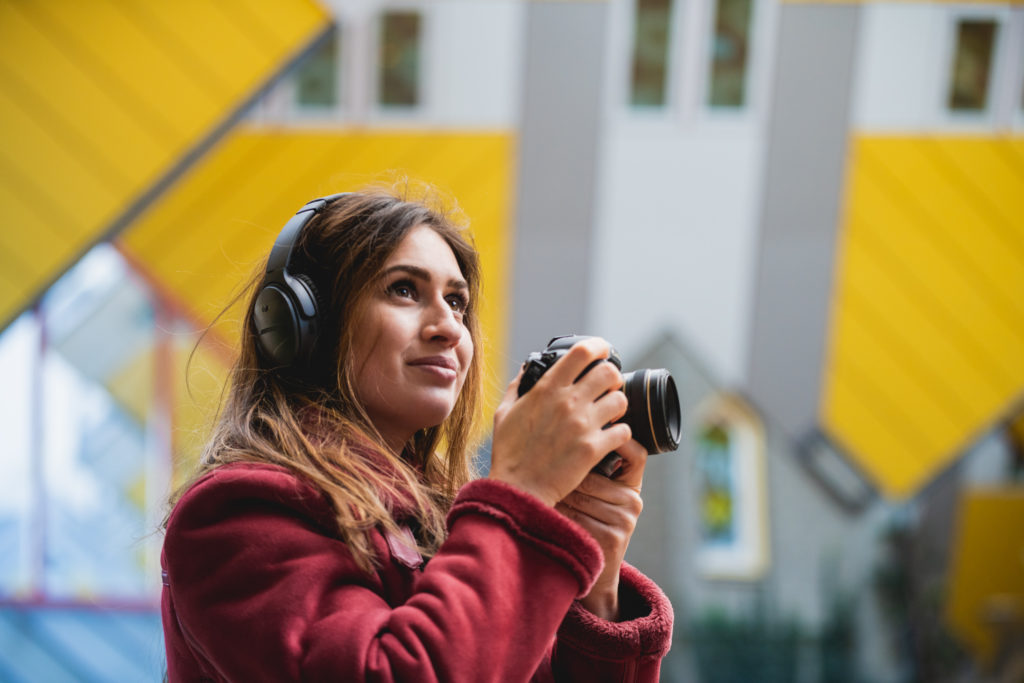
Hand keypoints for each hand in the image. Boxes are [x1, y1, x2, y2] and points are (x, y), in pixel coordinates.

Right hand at [489, 338, 631, 506]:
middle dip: (612, 377)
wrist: (519, 490)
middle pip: (609, 372)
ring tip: (610, 414)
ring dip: (618, 405)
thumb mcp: (504, 413)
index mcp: (547, 389)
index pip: (582, 352)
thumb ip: (517, 387)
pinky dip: (621, 433)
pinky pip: (624, 431)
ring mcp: (582, 425)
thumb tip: (526, 368)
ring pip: (621, 400)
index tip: (602, 350)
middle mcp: (567, 402)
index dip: (598, 346)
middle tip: (608, 387)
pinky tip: (611, 438)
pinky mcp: (593, 449)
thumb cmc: (509, 453)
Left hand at [556, 438, 647, 620]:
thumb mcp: (598, 500)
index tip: (593, 434)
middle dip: (564, 476)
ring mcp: (625, 521)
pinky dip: (557, 516)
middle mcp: (633, 501)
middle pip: (590, 474)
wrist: (595, 576)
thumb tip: (566, 439)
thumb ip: (594, 474)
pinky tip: (549, 518)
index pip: (635, 454)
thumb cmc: (589, 526)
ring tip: (544, 498)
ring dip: (557, 496)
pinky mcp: (613, 539)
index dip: (619, 441)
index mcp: (632, 487)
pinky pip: (576, 516)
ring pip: (579, 494)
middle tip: (544, 477)